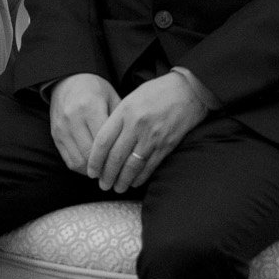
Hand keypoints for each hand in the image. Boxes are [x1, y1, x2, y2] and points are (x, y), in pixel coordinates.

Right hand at [48, 73, 120, 174]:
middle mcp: (73, 118)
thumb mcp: (112, 97)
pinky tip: (92, 166)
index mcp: (90, 106)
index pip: (104, 141)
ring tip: (105, 172)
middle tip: (117, 173)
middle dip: (104, 168)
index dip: (115, 156)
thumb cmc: (95, 89)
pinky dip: (81, 167)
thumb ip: (120, 121)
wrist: (68, 81)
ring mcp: (62, 128)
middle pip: (90, 154)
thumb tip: (132, 146)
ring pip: (78, 161)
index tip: (126, 164)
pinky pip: (68, 160)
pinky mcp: (55, 135)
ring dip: (92, 171)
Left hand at [84, 72, 208, 194]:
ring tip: (117, 188)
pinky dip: (140, 177)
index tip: (91, 171)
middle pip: (116, 157)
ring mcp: (152, 136)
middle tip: (102, 185)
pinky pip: (150, 166)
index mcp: (124, 111)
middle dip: (107, 175)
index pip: (103, 141)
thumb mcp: (131, 98)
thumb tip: (104, 143)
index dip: (95, 160)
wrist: (188, 91)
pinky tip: (134, 182)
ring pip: (132, 165)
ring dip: (122, 180)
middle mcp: (137, 125)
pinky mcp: (166, 145)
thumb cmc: (157, 92)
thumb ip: (117, 118)